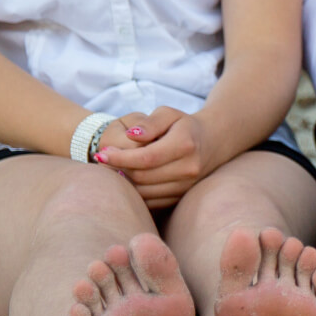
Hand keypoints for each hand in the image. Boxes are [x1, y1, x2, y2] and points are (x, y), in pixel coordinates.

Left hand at [97, 106, 213, 208]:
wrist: (213, 142)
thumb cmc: (184, 125)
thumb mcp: (168, 114)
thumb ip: (149, 122)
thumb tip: (131, 135)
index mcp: (185, 145)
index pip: (146, 157)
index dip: (120, 158)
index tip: (102, 153)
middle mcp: (189, 168)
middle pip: (143, 177)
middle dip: (118, 169)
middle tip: (103, 160)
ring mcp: (187, 185)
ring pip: (145, 192)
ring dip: (125, 183)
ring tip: (115, 169)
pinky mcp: (182, 196)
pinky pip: (152, 201)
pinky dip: (136, 193)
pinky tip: (128, 179)